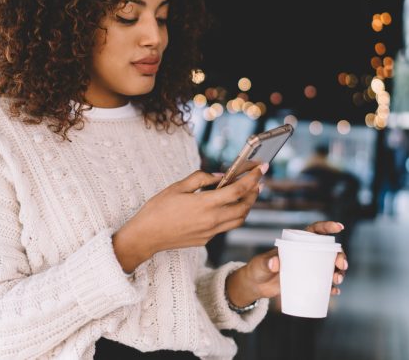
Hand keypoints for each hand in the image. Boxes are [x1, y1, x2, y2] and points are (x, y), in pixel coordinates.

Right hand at [113, 163, 267, 272]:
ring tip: (246, 194)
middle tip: (256, 181)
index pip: (239, 190)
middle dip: (254, 192)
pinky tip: (225, 207)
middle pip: (245, 207)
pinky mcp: (206, 240)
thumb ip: (200, 179)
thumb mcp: (177, 187)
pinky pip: (225, 227)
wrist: (146, 236)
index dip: (253, 178)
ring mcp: (210, 232)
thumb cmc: (157, 209)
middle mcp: (212, 220)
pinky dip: (232, 215)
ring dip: (246, 206)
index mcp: (206, 204)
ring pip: (239, 220)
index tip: (261, 168)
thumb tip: (219, 177)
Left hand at [225, 221, 348, 306]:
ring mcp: (308, 268)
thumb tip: (275, 263)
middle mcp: (305, 254)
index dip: (327, 227)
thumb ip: (266, 263)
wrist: (256, 285)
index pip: (314, 231)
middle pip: (328, 251)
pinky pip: (324, 284)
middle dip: (339, 255)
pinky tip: (334, 291)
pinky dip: (331, 288)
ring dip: (338, 272)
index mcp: (296, 243)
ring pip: (329, 267)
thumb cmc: (258, 269)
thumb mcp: (260, 264)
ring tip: (337, 280)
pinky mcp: (307, 282)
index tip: (339, 227)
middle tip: (341, 265)